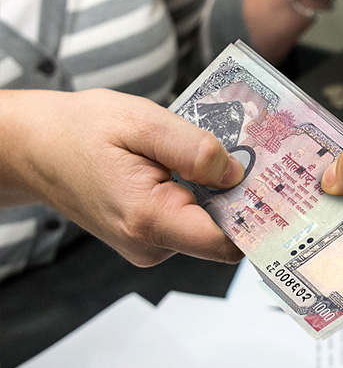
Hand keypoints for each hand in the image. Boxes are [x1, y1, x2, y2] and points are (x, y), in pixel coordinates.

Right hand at [0, 89, 244, 266]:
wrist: (37, 147)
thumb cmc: (81, 130)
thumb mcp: (141, 122)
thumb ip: (194, 149)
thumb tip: (237, 175)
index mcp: (149, 219)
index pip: (226, 243)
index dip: (258, 219)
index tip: (281, 190)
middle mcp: (150, 245)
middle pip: (222, 234)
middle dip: (243, 199)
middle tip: (261, 159)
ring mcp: (148, 246)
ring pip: (208, 227)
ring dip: (220, 194)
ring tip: (219, 157)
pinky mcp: (148, 238)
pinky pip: (190, 221)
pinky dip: (201, 196)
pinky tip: (194, 168)